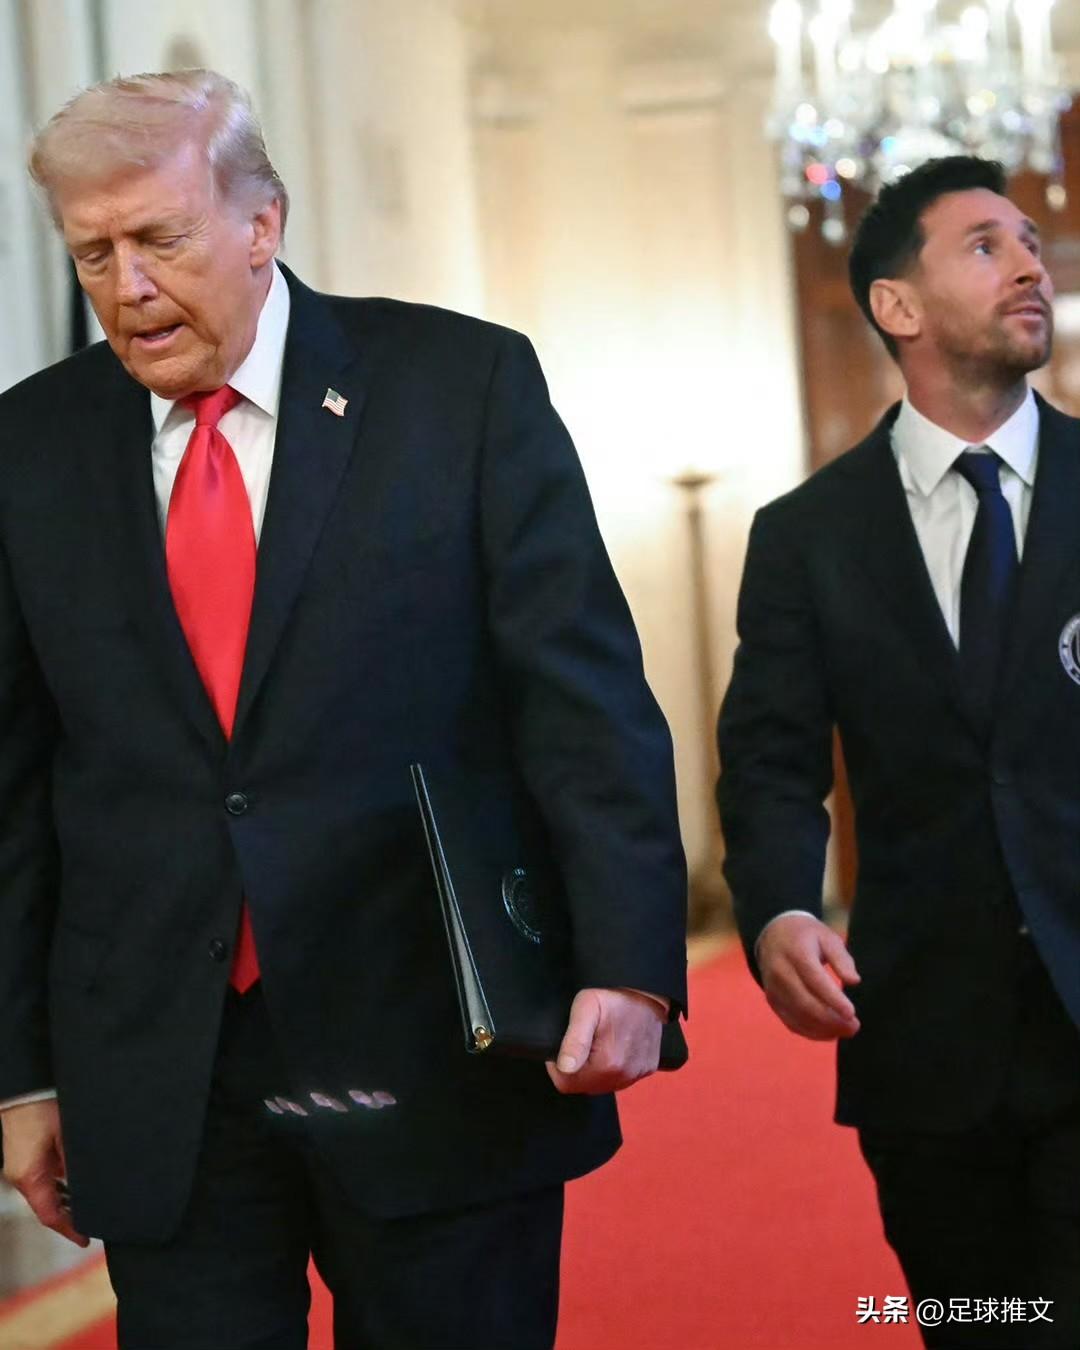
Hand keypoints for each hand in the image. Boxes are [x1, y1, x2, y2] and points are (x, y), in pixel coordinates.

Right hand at [2, 1099, 88, 1246]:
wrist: (27, 1084)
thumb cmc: (44, 1107)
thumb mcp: (68, 1138)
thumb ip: (77, 1165)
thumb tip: (91, 1186)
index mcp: (30, 1177)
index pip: (50, 1215)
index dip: (68, 1229)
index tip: (84, 1239)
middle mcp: (22, 1176)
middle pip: (48, 1206)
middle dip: (70, 1215)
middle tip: (95, 1220)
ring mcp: (21, 1166)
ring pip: (46, 1192)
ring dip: (66, 1198)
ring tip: (92, 1202)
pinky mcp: (24, 1155)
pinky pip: (43, 1177)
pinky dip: (59, 1182)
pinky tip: (78, 1180)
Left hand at [547, 988, 663, 1093]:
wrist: (649, 992)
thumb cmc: (616, 997)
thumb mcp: (586, 1007)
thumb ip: (574, 1040)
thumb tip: (565, 1068)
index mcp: (607, 1063)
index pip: (566, 1083)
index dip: (558, 1065)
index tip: (566, 1045)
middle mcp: (623, 1075)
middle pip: (583, 1085)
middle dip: (577, 1067)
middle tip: (585, 1038)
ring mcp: (635, 1075)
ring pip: (600, 1084)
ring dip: (595, 1068)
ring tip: (600, 1041)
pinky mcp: (645, 1070)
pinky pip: (618, 1079)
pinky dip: (612, 1067)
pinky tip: (614, 1046)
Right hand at [757, 914, 860, 1040]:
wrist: (772, 935)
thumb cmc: (806, 936)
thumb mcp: (827, 936)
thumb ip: (841, 958)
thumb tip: (854, 981)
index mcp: (795, 952)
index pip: (814, 979)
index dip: (832, 998)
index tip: (851, 1013)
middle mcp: (780, 972)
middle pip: (805, 1002)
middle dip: (831, 1019)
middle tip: (854, 1026)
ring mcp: (773, 989)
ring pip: (798, 1017)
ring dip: (823, 1029)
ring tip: (846, 1030)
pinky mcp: (773, 1001)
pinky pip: (791, 1022)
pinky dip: (811, 1032)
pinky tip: (829, 1032)